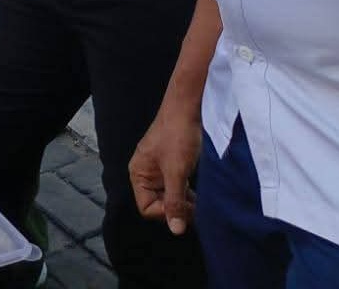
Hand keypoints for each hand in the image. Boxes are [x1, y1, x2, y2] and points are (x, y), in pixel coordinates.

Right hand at [130, 97, 202, 235]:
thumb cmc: (178, 136)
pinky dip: (187, 192)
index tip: (186, 209)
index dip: (167, 213)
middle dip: (177, 209)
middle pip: (158, 203)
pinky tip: (199, 192)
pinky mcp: (171, 163)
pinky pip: (176, 186)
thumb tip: (176, 230)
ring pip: (169, 195)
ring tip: (201, 203)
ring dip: (184, 201)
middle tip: (198, 209)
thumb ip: (175, 201)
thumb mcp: (176, 171)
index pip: (147, 208)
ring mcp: (158, 168)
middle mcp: (145, 172)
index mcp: (138, 173)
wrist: (188, 108)